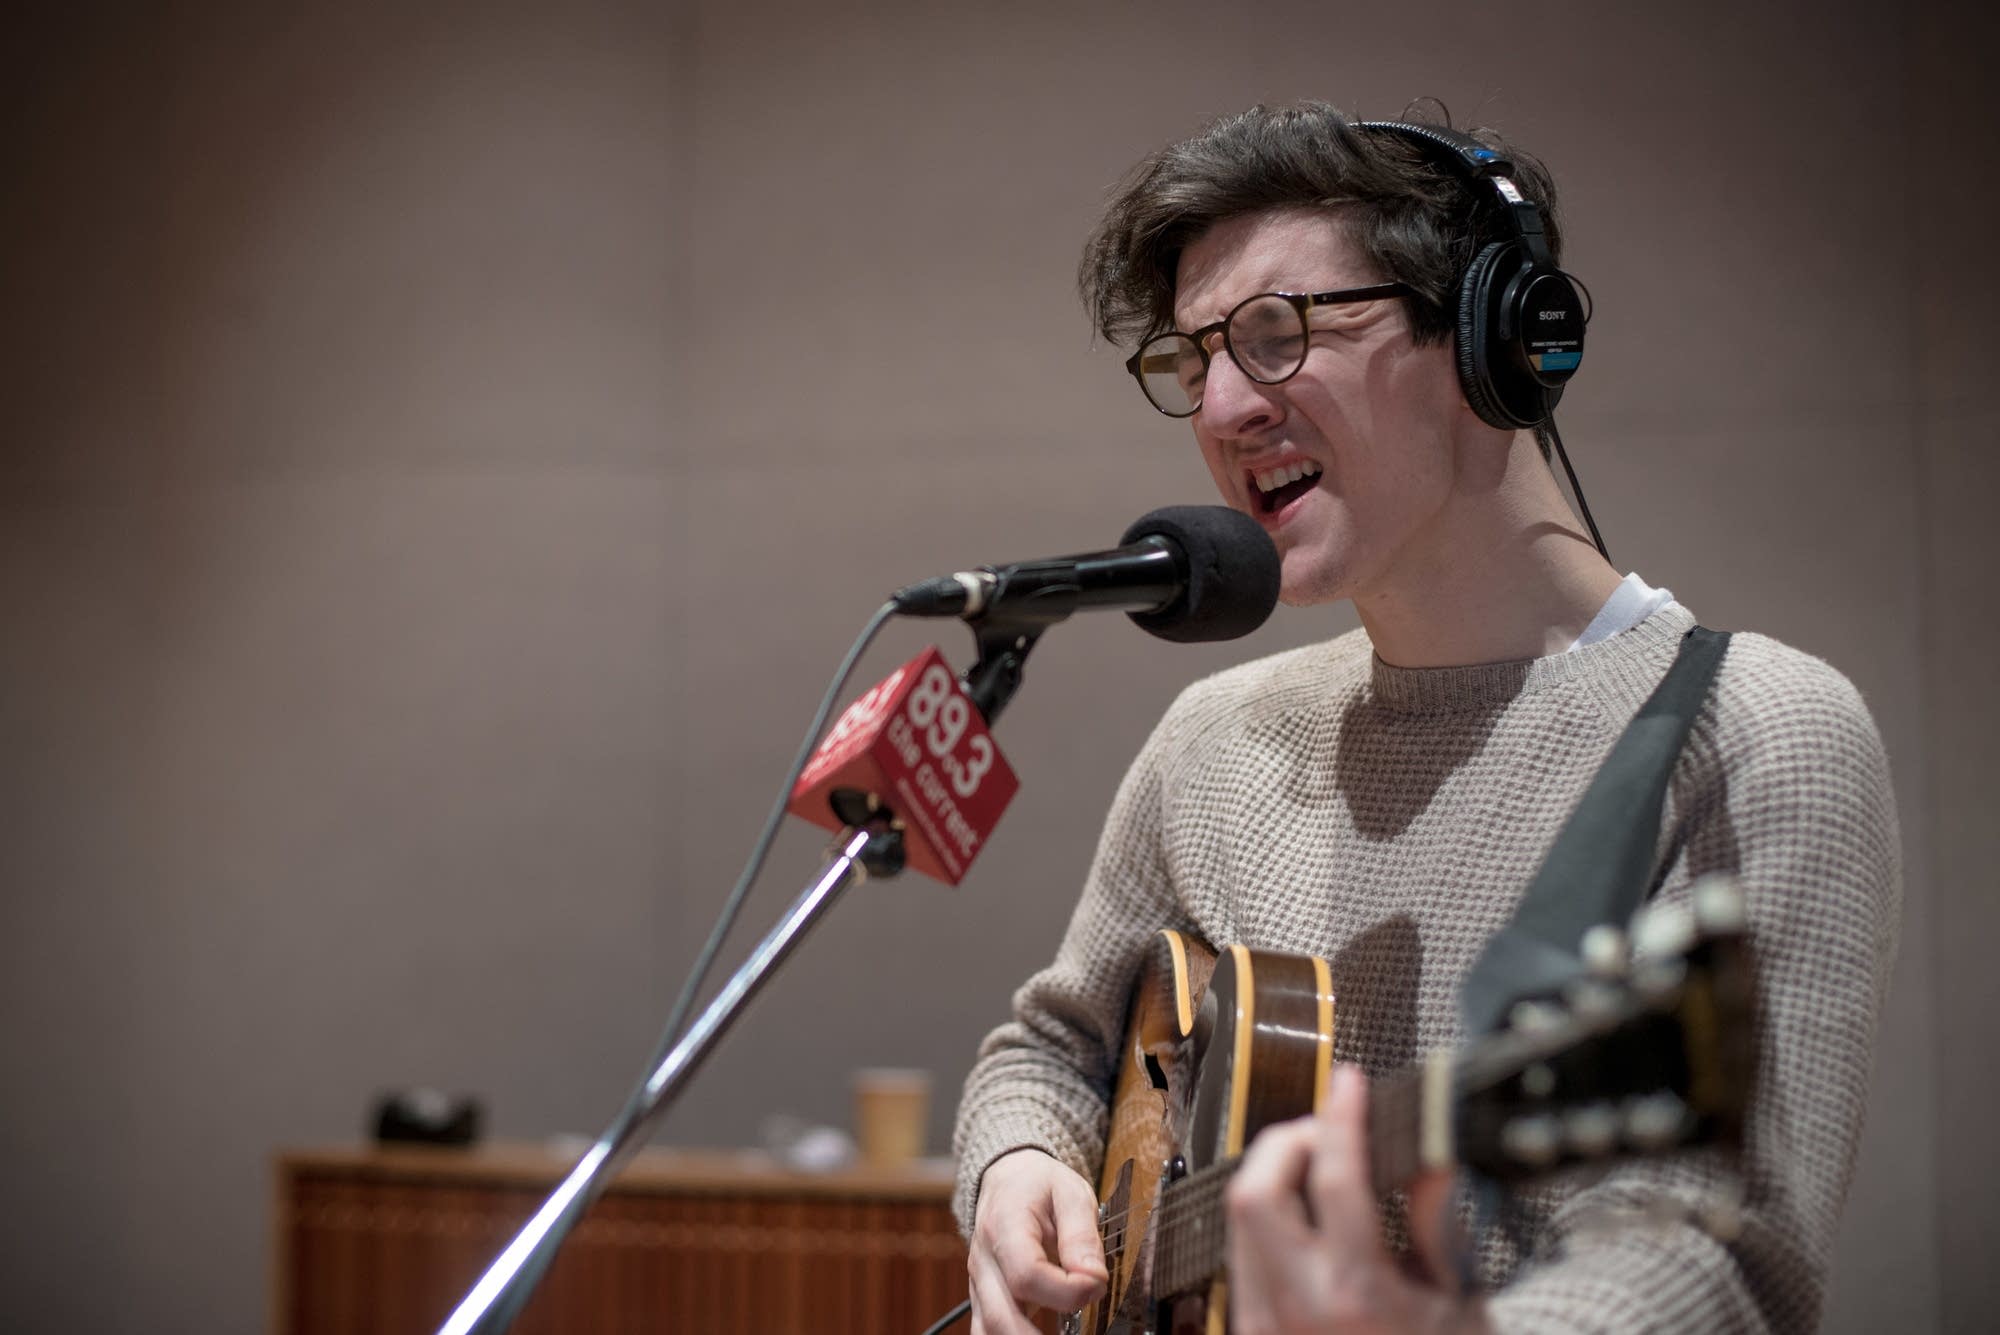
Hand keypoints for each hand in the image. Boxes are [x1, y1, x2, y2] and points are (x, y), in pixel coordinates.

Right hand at [968, 1148, 1108, 1334]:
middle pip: (1000, 1316)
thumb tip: (1093, 1278)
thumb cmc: (1039, 1185)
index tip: (1097, 1285)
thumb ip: (1082, 1235)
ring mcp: (980, 1283)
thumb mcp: (1070, 1193)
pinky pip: (988, 1331)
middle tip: (1080, 1332)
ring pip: (989, 1330)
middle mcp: (985, 1261)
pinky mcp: (984, 1298)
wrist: (1008, 1179)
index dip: (1065, 1291)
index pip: (1027, 1273)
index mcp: (1005, 1226)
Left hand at [1225, 1065, 1486, 1333]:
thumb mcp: (1460, 1302)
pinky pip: (1241, 1253)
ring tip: (1320, 1166)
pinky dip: (1267, 1218)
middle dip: (1286, 1141)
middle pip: (1254, 1189)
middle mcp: (1295, 1308)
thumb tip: (1429, 1151)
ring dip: (1272, 1175)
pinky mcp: (1250, 1334)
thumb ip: (1439, 1224)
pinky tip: (1306, 1216)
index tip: (1351, 1083)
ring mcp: (1262, 1325)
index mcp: (1355, 1295)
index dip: (1341, 1117)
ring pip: (1237, 1216)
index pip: (1333, 1178)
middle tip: (1328, 1129)